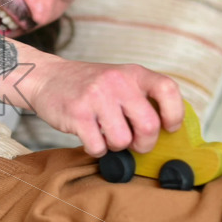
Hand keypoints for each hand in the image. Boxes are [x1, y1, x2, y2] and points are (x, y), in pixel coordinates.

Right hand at [19, 57, 183, 156]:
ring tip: (106, 135)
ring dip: (116, 146)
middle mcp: (117, 82)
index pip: (168, 90)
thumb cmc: (88, 85)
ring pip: (122, 141)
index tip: (169, 127)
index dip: (175, 114)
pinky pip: (98, 147)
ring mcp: (97, 97)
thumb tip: (165, 130)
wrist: (47, 77)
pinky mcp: (78, 114)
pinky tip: (90, 136)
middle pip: (149, 125)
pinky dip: (96, 149)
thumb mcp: (118, 79)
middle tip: (136, 144)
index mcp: (133, 73)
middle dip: (144, 143)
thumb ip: (140, 96)